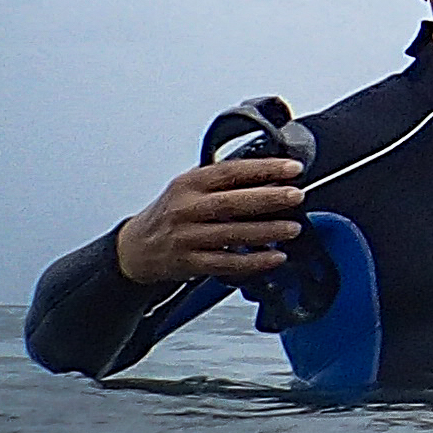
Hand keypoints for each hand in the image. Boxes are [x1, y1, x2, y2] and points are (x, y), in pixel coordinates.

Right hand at [113, 157, 307, 285]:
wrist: (136, 248)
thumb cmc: (170, 213)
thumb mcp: (189, 187)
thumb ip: (223, 181)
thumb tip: (271, 174)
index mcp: (189, 184)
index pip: (231, 172)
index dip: (264, 168)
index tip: (292, 168)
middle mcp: (187, 208)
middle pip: (233, 202)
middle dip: (269, 199)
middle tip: (296, 196)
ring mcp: (187, 237)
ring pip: (232, 234)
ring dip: (267, 231)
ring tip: (293, 228)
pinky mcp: (190, 262)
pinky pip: (227, 263)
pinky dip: (253, 261)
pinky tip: (275, 256)